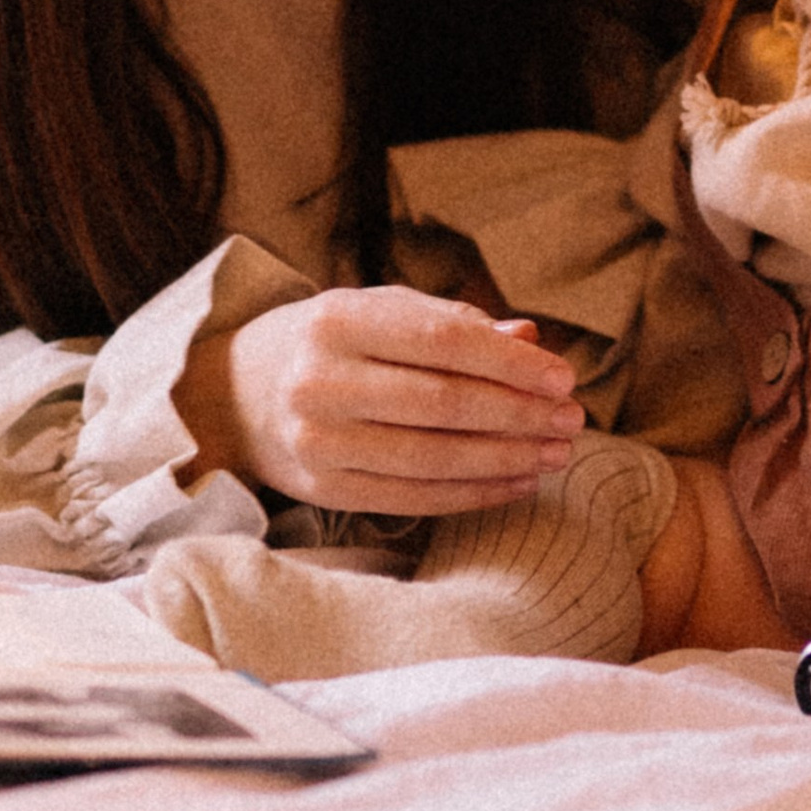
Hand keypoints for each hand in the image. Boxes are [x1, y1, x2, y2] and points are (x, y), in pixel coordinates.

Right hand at [185, 286, 585, 513]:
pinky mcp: (324, 490)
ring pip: (433, 458)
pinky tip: (517, 482)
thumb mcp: (382, 312)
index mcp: (339, 321)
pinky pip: (414, 497)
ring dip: (507, 459)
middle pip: (444, 404)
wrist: (239, 394)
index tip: (564, 377)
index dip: (511, 363)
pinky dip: (474, 493)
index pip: (443, 341)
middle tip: (571, 420)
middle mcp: (322, 381)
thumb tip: (532, 340)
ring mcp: (318, 442)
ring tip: (555, 454)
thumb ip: (455, 324)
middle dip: (520, 415)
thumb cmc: (335, 343)